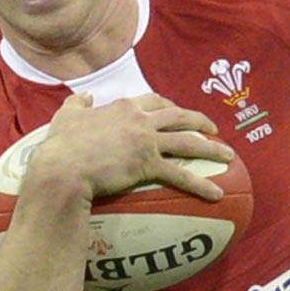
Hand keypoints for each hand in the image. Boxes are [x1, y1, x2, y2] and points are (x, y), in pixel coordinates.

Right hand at [30, 93, 236, 204]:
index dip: (170, 106)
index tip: (179, 111)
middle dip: (200, 121)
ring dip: (212, 148)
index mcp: (123, 107)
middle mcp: (139, 120)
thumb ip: (77, 104)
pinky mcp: (147, 165)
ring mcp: (145, 141)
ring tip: (229, 155)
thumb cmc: (60, 145)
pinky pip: (180, 175)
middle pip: (179, 116)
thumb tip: (83, 97)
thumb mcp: (66, 116)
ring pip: (187, 142)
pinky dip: (201, 184)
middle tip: (214, 129)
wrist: (62, 168)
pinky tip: (216, 193)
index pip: (154, 100)